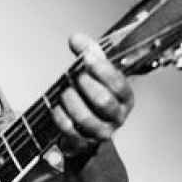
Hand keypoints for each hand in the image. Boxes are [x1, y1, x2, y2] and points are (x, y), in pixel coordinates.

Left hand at [52, 33, 134, 157]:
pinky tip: (56, 107)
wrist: (87, 129)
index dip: (101, 69)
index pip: (118, 83)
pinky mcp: (84, 143)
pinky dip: (59, 116)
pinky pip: (70, 130)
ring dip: (70, 101)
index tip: (86, 56)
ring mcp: (102, 131)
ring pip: (85, 117)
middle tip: (74, 77)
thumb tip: (76, 38)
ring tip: (64, 91)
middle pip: (103, 101)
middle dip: (84, 85)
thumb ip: (88, 54)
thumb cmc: (92, 94)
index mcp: (125, 97)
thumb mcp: (95, 74)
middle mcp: (118, 116)